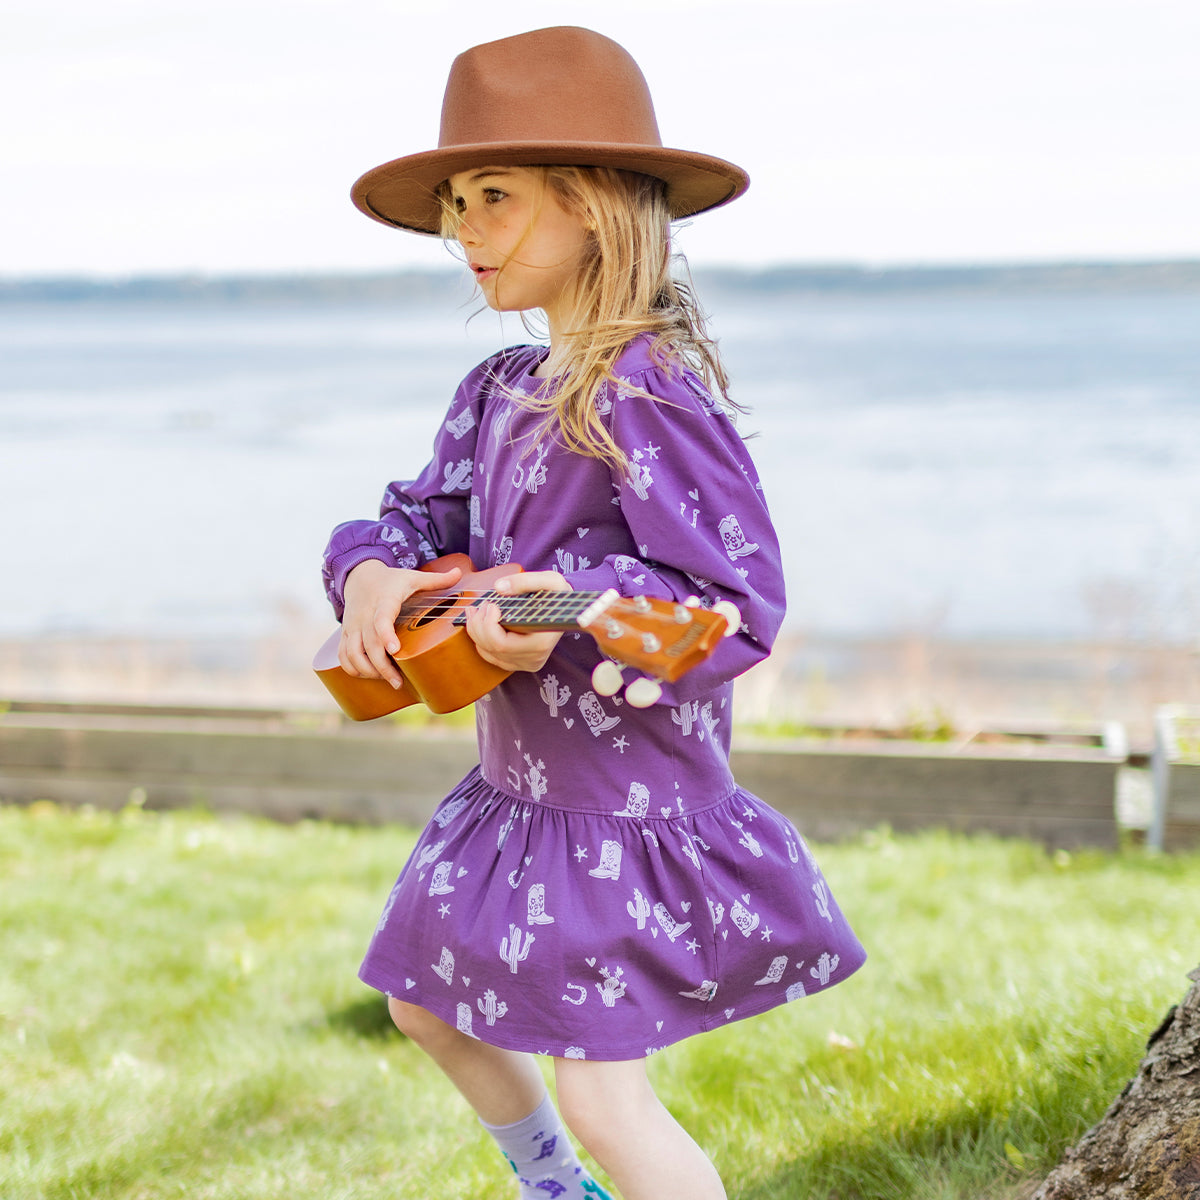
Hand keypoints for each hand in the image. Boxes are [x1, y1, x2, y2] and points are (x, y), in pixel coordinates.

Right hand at [339, 559, 462, 688]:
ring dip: (367, 670)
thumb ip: (436, 579)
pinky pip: (343, 654)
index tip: (394, 649)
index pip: (381, 618)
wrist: (359, 575)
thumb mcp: (413, 577)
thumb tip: (460, 571)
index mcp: (384, 601)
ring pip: (352, 653)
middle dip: (382, 666)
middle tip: (398, 682)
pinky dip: (352, 668)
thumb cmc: (391, 580)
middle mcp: (365, 615)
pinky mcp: (346, 633)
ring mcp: (353, 625)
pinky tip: (368, 676)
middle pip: (369, 644)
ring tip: (388, 680)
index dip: (386, 634)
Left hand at [464, 570, 572, 673]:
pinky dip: (480, 640)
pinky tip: (479, 623)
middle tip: (481, 604)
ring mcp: (526, 663)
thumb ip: (524, 582)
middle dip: (478, 625)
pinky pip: (490, 657)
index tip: (492, 604)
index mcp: (541, 644)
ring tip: (476, 610)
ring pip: (488, 653)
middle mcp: (534, 659)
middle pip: (492, 648)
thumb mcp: (550, 581)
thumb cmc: (559, 595)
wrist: (567, 610)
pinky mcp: (519, 663)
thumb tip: (498, 588)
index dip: (489, 625)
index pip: (502, 644)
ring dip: (476, 631)